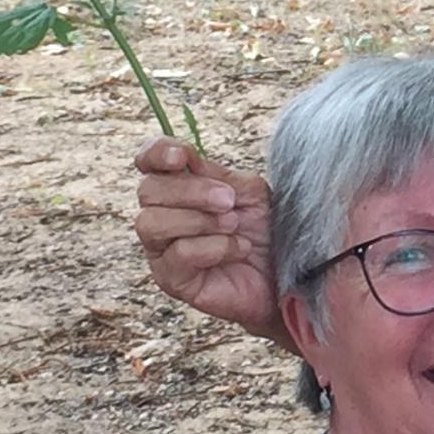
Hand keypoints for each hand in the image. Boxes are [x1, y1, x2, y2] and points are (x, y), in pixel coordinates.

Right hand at [132, 137, 290, 345]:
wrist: (285, 273)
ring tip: (233, 225)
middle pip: (148, 191)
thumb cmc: (263, 230)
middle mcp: (160, 216)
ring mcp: (161, 250)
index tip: (182, 157)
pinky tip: (239, 248)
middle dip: (192, 191)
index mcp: (177, 188)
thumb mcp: (248, 192)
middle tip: (229, 201)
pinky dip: (215, 246)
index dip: (156, 153)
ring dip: (200, 220)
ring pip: (152, 223)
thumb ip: (217, 174)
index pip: (148, 161)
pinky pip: (178, 254)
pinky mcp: (171, 280)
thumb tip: (188, 160)